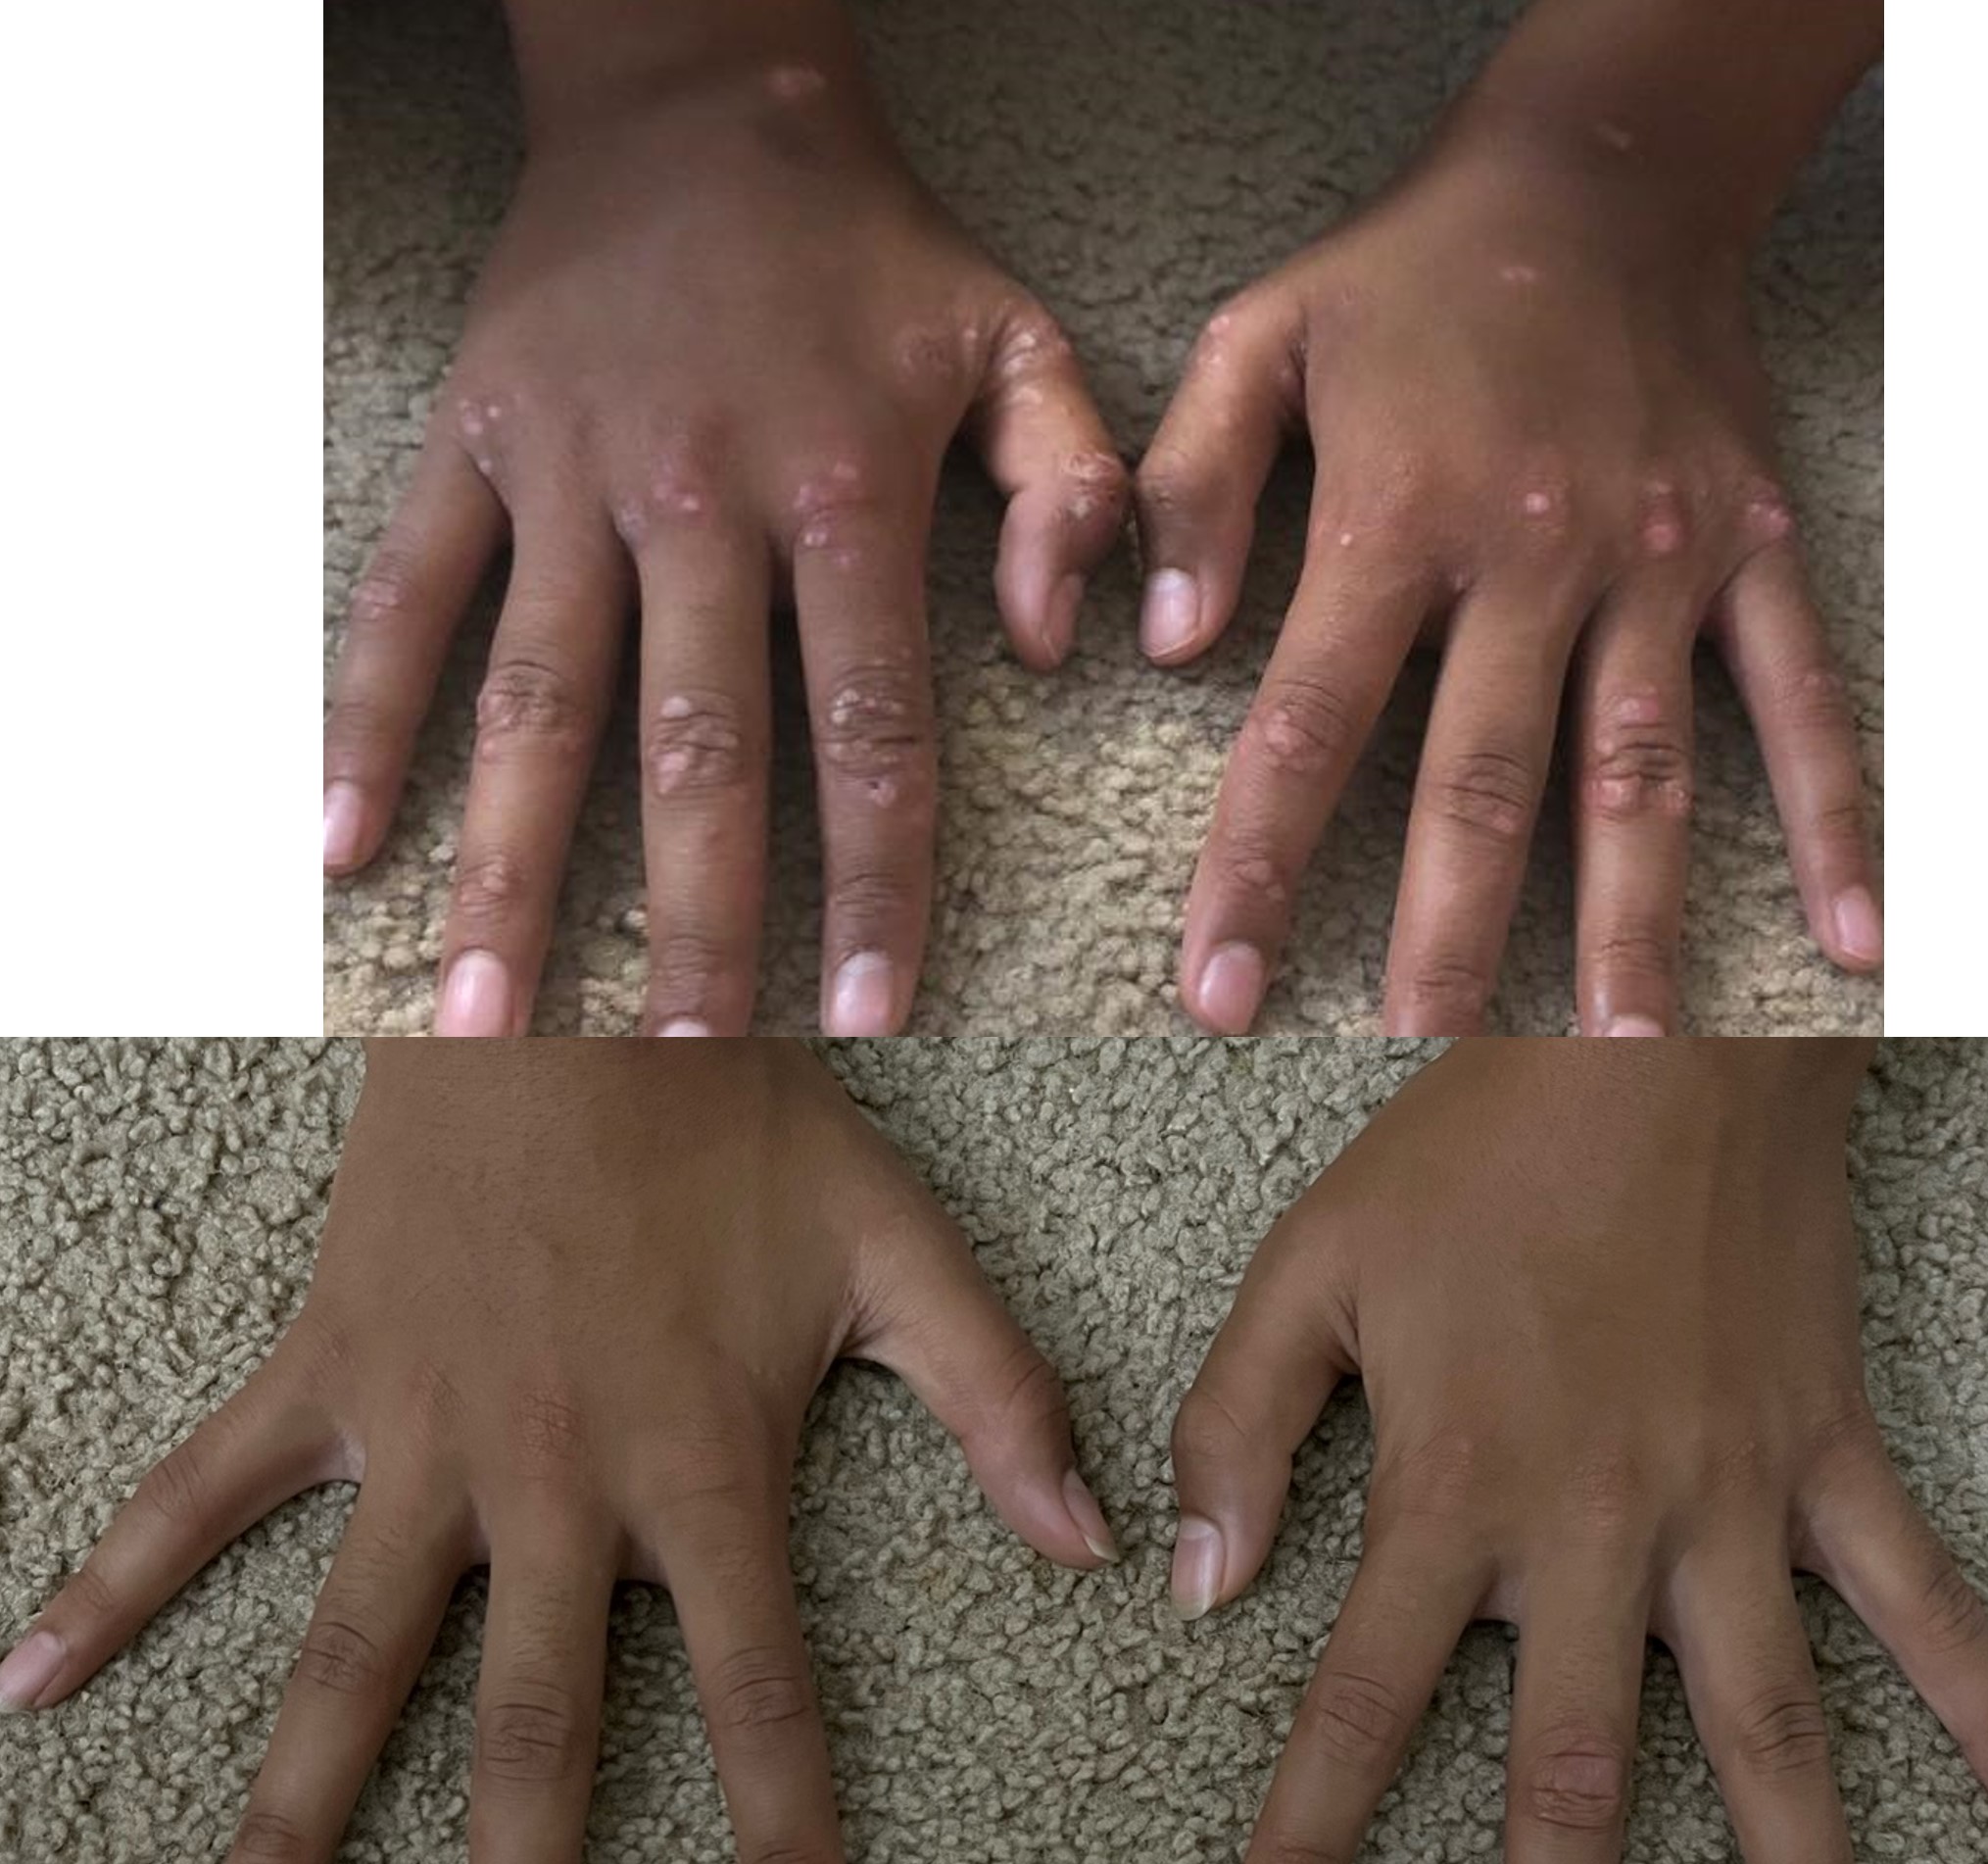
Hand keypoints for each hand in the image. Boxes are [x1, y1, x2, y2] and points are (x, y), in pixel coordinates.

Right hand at [0, 1042, 1115, 1863]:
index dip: (785, 1841)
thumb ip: (999, 1394)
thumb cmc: (743, 1115)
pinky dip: (114, 1581)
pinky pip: (203, 1492)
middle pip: (532, 1731)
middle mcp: (556, 1483)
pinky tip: (23, 1684)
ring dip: (297, 1819)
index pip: (757, 1693)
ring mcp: (426, 1434)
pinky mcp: (332, 1370)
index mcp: (702, 1465)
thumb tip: (1092, 1541)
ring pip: (353, 1661)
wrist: (585, 988)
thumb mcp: (900, 1245)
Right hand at [323, 23, 1126, 1037]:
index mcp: (845, 489)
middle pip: (693, 747)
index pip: (871, 727)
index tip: (868, 1015)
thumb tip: (1052, 644)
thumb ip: (1071, 489)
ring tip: (483, 1017)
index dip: (875, 880)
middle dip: (690, 916)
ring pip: (535, 702)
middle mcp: (697, 498)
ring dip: (506, 868)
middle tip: (674, 1059)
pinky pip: (408, 599)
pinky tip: (337, 847)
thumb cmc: (873, 254)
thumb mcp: (1017, 340)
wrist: (700, 100)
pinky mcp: (471, 447)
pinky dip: (367, 720)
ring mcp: (567, 478)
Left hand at [1138, 119, 1879, 1036]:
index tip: (1220, 995)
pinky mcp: (1754, 553)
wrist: (1600, 177)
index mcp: (1399, 516)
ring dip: (1630, 919)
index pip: (1309, 725)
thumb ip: (1190, 485)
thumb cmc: (1408, 276)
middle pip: (1483, 781)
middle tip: (1416, 1055)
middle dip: (1445, 933)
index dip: (1257, 870)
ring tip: (1619, 1052)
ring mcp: (1659, 563)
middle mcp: (1536, 557)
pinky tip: (1851, 938)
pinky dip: (1835, 819)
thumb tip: (1155, 645)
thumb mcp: (1258, 334)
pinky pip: (1803, 698)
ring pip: (1642, 770)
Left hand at [1168, 1042, 1987, 1863]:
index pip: (1360, 1705)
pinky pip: (1922, 1600)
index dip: (1311, 1848)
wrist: (1658, 1042)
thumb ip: (1237, 1423)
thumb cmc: (1470, 1145)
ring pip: (1770, 1734)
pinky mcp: (1828, 1453)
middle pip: (1576, 1776)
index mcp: (1454, 1487)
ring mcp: (1733, 1501)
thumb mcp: (1312, 1262)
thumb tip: (1193, 1584)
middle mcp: (1597, 1528)